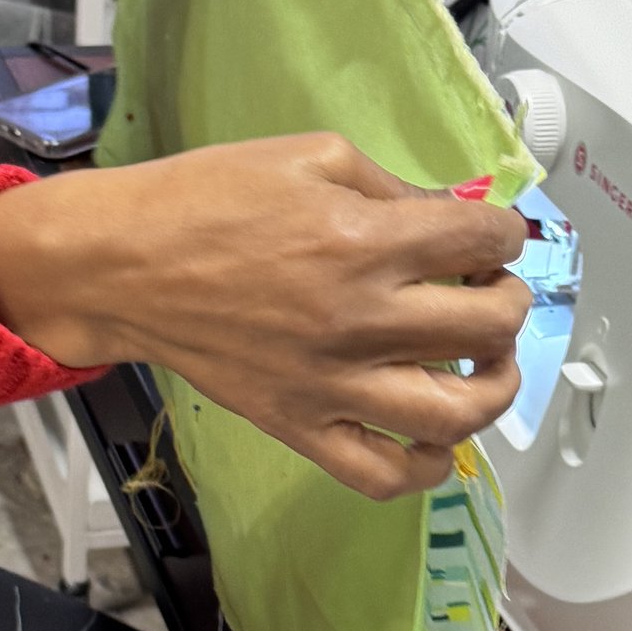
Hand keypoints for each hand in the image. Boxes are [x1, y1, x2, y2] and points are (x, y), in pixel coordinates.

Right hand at [0, 134, 528, 499]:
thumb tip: (450, 216)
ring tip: (488, 366)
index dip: (505, 233)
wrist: (122, 266)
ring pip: (456, 414)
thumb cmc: (206, 199)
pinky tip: (434, 439)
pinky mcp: (300, 427)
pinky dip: (424, 467)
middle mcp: (361, 319)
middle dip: (508, 300)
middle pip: (489, 327)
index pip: (484, 241)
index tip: (491, 236)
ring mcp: (332, 384)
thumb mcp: (308, 156)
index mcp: (366, 241)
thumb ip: (391, 186)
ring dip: (494, 388)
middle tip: (490, 289)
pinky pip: (381, 474)